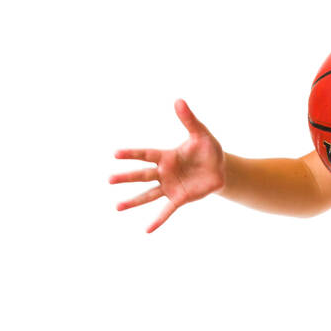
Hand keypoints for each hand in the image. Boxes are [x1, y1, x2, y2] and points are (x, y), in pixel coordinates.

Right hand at [109, 99, 224, 232]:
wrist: (220, 169)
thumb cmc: (209, 149)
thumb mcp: (201, 134)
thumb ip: (189, 119)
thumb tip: (179, 100)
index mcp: (167, 156)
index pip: (146, 154)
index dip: (132, 154)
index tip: (115, 154)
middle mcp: (164, 172)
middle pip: (142, 175)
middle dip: (127, 178)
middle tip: (109, 180)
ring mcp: (170, 187)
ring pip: (148, 195)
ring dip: (133, 201)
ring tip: (117, 207)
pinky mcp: (179, 199)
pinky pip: (166, 211)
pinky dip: (158, 220)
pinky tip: (147, 229)